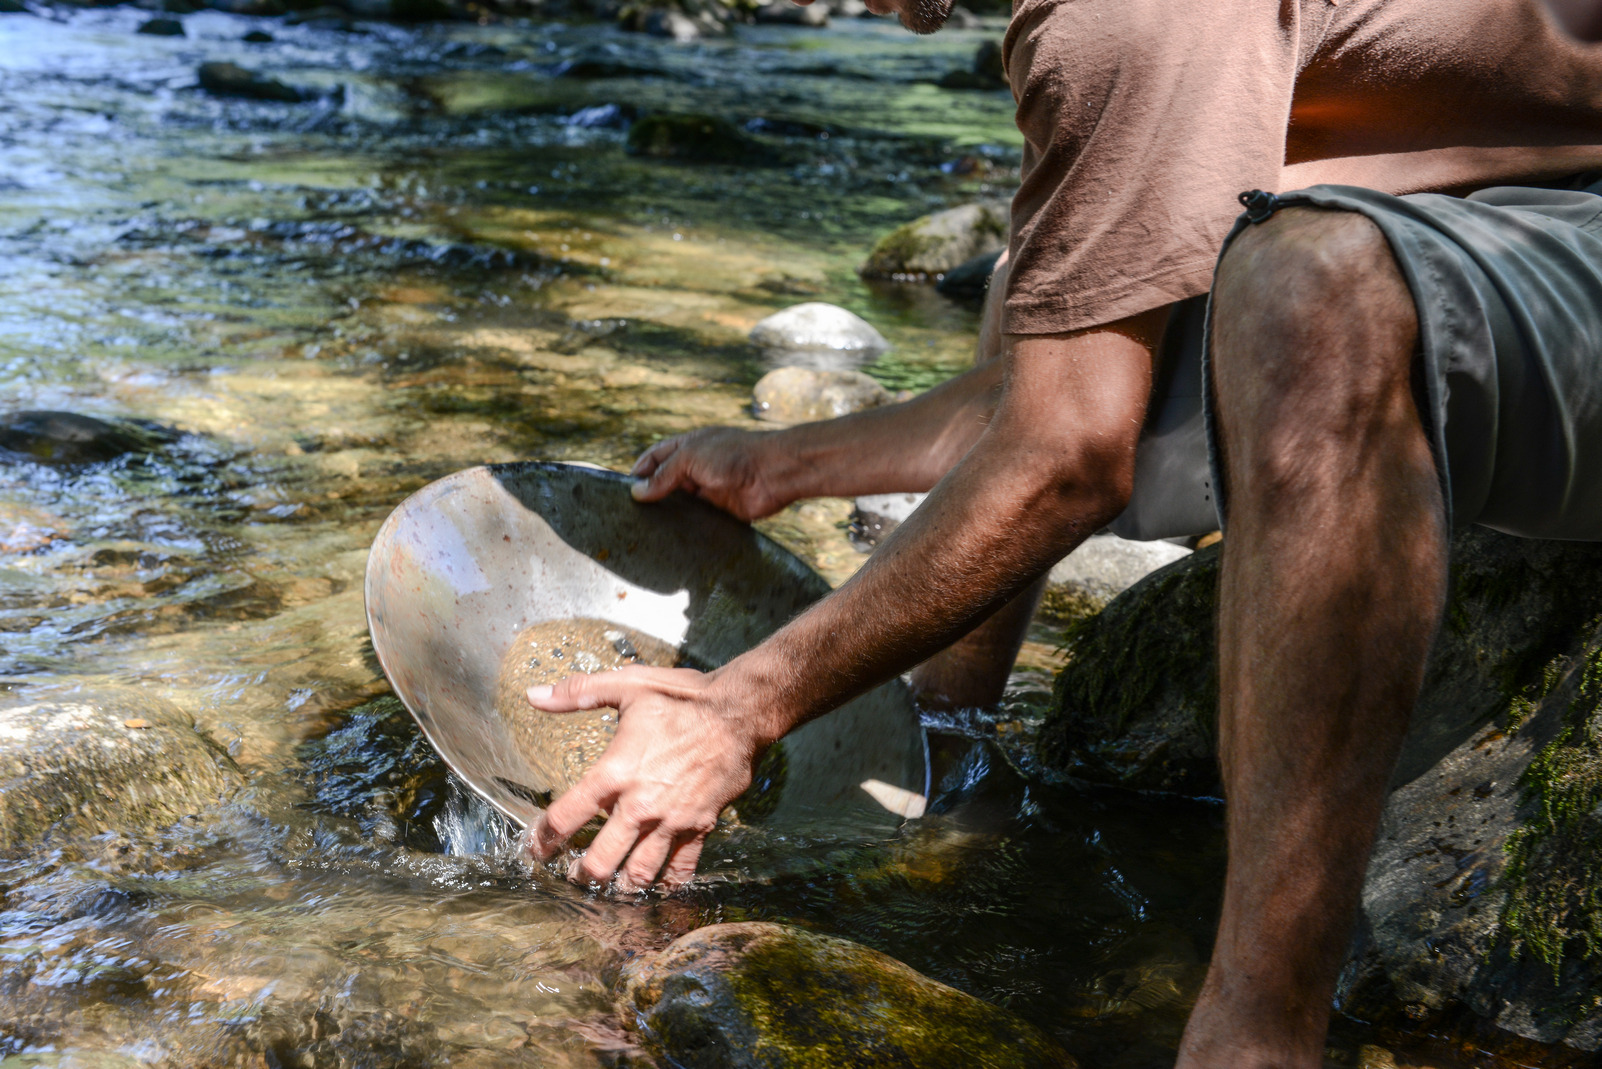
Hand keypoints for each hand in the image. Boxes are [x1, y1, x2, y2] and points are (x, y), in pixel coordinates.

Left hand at [523, 665, 770, 890]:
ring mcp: (672, 820)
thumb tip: (534, 694)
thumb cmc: (684, 697)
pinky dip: (667, 883)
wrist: (740, 712)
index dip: (543, 838)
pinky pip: (682, 867)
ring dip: (621, 885)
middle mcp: (640, 804)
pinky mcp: (700, 825)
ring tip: (610, 888)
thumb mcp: (628, 685)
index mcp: (616, 772)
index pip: (566, 816)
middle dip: (582, 874)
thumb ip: (577, 692)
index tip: (536, 848)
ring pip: (640, 873)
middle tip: (575, 876)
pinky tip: (657, 887)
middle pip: (600, 860)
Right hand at [629, 427, 789, 521]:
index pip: (656, 458)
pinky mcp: (721, 511)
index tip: (624, 491)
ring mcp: (709, 490)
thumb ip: (664, 475)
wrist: (774, 472)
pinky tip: (674, 540)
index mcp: (688, 447)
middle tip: (631, 516)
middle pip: (667, 484)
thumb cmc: (733, 455)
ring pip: (682, 505)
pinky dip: (689, 529)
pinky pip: (700, 522)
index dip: (640, 472)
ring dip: (669, 516)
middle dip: (651, 497)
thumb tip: (637, 492)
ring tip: (647, 532)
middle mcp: (697, 468)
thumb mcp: (691, 458)